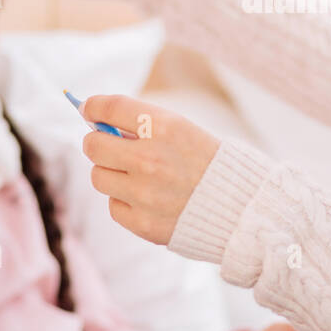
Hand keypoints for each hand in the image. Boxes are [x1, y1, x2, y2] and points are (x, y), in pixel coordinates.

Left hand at [80, 94, 221, 245]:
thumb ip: (140, 123)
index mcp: (164, 127)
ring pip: (98, 177)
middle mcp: (150, 159)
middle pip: (93, 145)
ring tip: (136, 175)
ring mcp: (144, 194)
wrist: (240, 207)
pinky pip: (113, 206)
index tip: (89, 110)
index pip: (109, 108)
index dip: (93, 106)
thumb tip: (93, 120)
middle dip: (96, 142)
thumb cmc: (206, 162)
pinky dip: (126, 201)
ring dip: (111, 174)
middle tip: (107, 145)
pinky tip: (148, 199)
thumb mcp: (182, 129)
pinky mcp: (142, 223)